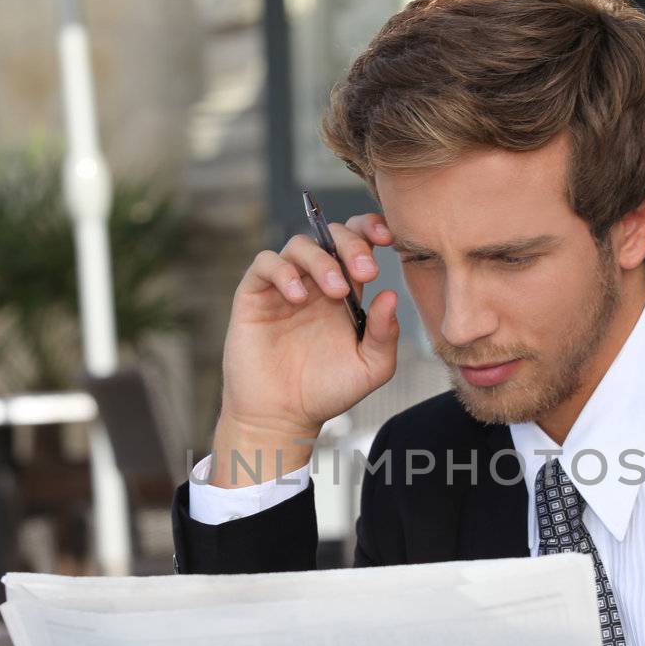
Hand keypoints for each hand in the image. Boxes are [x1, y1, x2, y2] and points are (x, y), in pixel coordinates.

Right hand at [209, 214, 400, 487]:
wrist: (282, 416)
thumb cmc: (326, 392)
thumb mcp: (370, 368)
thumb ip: (385, 334)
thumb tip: (390, 295)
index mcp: (345, 292)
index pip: (357, 243)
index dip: (371, 229)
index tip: (388, 239)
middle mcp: (314, 282)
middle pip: (331, 236)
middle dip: (352, 244)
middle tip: (365, 272)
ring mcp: (283, 286)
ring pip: (299, 245)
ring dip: (322, 261)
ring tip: (335, 292)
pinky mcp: (254, 295)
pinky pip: (265, 263)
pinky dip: (283, 272)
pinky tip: (298, 297)